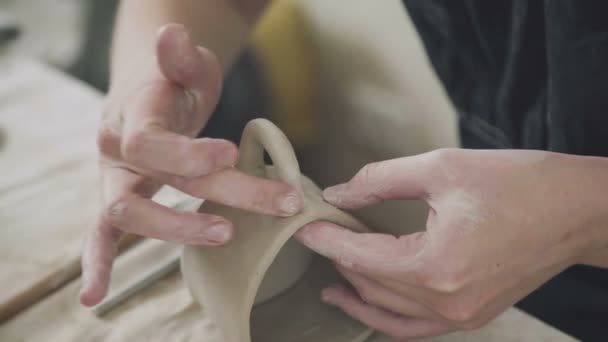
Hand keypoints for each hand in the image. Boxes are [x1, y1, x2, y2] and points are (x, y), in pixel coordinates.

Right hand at [80, 24, 301, 305]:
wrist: (146, 98)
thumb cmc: (172, 85)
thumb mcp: (185, 67)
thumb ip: (179, 58)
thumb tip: (172, 33)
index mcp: (131, 116)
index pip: (152, 142)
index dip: (188, 152)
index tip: (232, 152)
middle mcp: (115, 151)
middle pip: (162, 179)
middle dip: (225, 191)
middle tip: (281, 201)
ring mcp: (114, 181)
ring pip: (130, 214)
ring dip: (178, 228)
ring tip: (227, 232)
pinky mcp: (119, 202)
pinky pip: (101, 236)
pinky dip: (98, 264)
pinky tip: (95, 297)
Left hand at [296, 149, 607, 339]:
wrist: (575, 209)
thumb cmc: (517, 183)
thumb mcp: (440, 167)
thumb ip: (380, 181)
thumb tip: (339, 195)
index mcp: (435, 265)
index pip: (359, 257)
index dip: (325, 240)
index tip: (302, 225)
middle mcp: (445, 302)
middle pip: (371, 286)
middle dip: (338, 260)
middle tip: (319, 236)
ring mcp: (460, 316)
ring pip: (389, 314)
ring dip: (357, 294)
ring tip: (330, 281)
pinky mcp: (471, 316)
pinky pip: (415, 328)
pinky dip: (387, 316)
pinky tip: (369, 302)